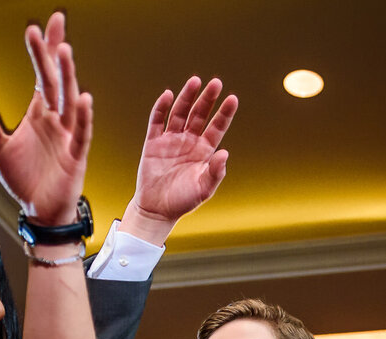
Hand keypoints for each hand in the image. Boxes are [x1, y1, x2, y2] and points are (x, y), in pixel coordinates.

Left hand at [0, 12, 91, 224]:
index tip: (38, 27)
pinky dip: (83, 117)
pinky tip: (83, 99)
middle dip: (53, 53)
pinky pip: (81, 133)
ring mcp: (68, 136)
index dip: (41, 51)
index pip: (42, 75)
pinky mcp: (76, 155)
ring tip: (63, 52)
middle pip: (56, 80)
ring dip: (68, 76)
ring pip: (69, 100)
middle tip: (52, 27)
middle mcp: (56, 120)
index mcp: (39, 114)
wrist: (40, 211)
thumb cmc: (25, 180)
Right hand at [119, 77, 236, 244]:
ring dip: (187, 97)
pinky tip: (168, 95)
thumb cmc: (183, 201)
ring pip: (180, 113)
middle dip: (207, 99)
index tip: (233, 98)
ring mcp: (171, 140)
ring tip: (195, 81)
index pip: (217, 127)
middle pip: (200, 114)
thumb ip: (215, 172)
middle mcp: (189, 141)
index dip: (224, 113)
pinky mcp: (153, 142)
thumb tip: (224, 153)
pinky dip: (161, 108)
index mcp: (204, 151)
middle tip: (216, 83)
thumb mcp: (204, 189)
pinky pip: (157, 121)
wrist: (157, 210)